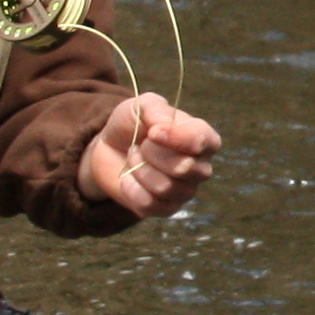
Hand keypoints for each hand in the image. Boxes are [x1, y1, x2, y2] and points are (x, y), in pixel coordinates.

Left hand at [81, 93, 219, 217]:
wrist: (111, 148)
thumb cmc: (133, 124)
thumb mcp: (142, 105)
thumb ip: (157, 108)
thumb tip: (163, 128)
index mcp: (202, 139)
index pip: (203, 142)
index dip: (176, 137)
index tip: (152, 131)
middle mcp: (200, 168)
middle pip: (184, 169)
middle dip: (152, 154)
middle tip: (141, 144)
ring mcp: (184, 191)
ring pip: (164, 188)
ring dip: (139, 169)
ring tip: (134, 157)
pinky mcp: (165, 208)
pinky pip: (149, 204)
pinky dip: (131, 187)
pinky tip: (128, 177)